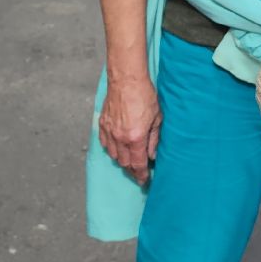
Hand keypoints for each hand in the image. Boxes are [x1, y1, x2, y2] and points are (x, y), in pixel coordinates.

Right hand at [98, 68, 159, 183]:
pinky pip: (106, 145)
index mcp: (135, 137)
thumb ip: (154, 139)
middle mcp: (120, 138)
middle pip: (125, 163)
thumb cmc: (144, 96)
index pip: (138, 164)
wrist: (126, 80)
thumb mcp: (157, 118)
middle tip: (140, 173)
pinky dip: (113, 150)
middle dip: (133, 171)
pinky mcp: (103, 125)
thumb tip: (152, 155)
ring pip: (114, 156)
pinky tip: (119, 149)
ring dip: (123, 161)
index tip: (145, 181)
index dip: (142, 175)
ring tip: (131, 161)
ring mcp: (109, 132)